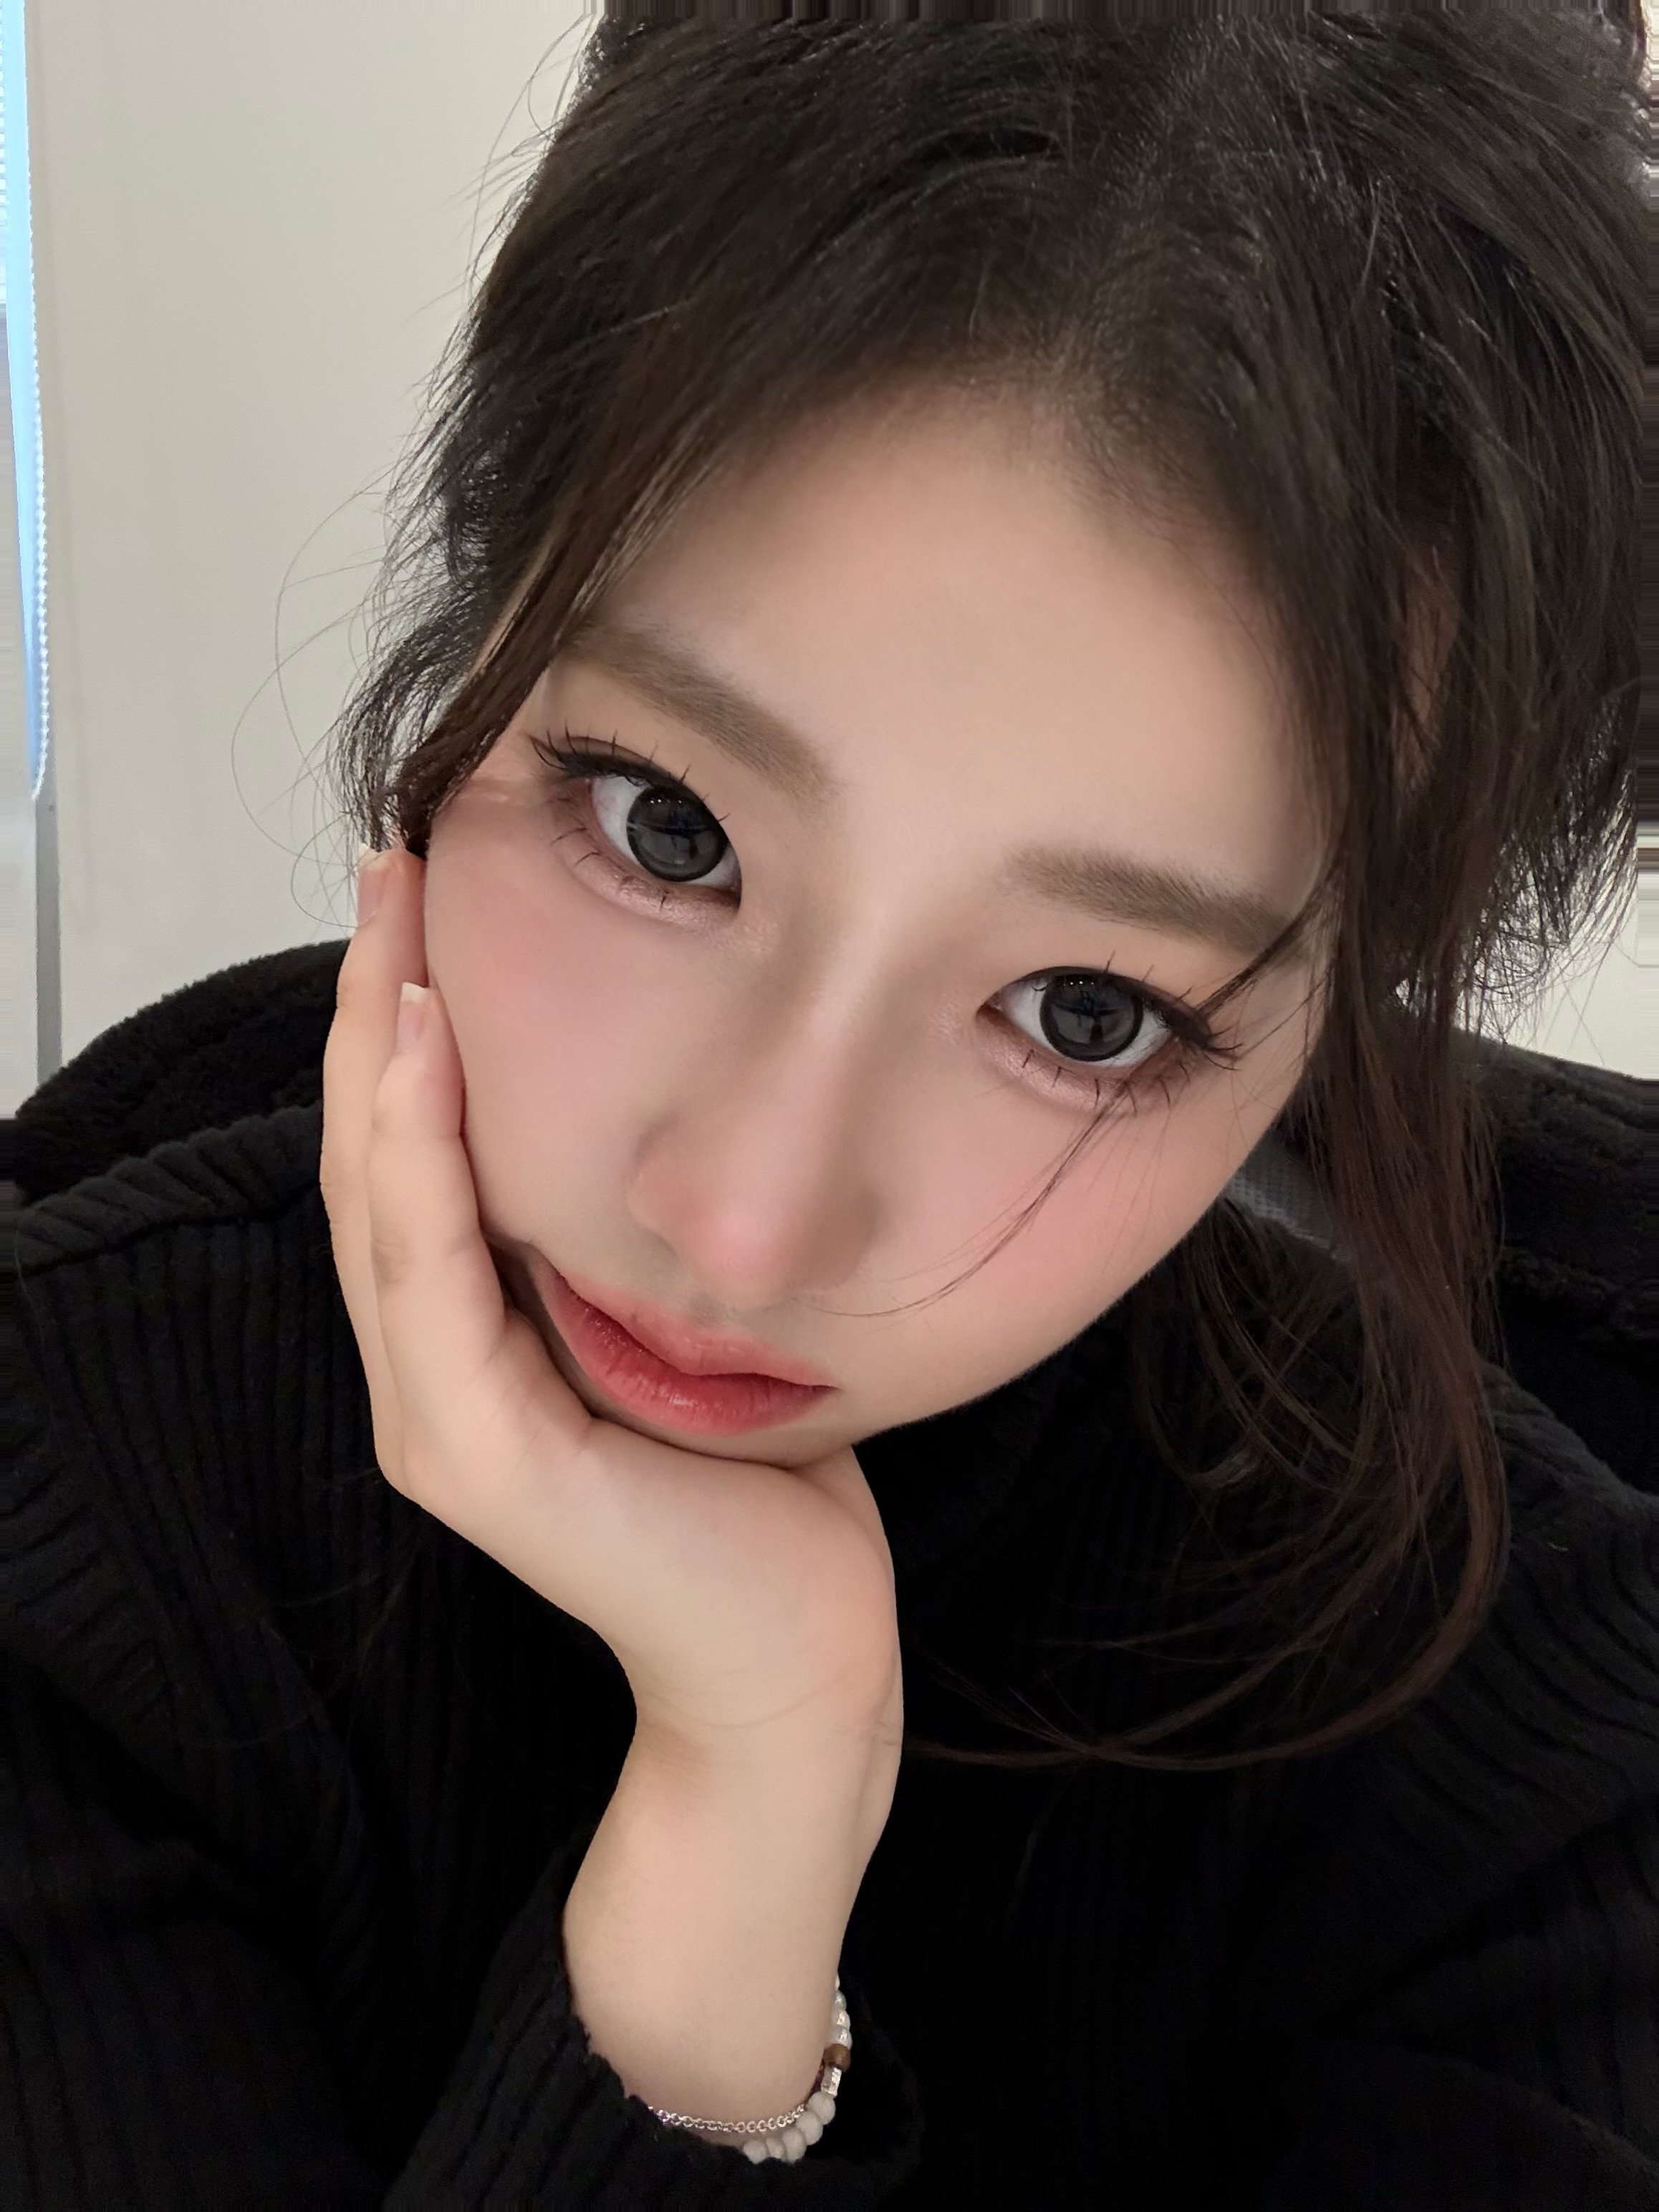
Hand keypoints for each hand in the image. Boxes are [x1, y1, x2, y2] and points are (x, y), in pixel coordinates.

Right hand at [320, 845, 902, 1785]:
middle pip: (370, 1155)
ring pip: (378, 1196)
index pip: (409, 1156)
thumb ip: (619, 1245)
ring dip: (381, 1050)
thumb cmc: (756, 1489)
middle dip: (377, 1003)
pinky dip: (418, 1156)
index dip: (403, 1025)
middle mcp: (425, 1371)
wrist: (796, 1650)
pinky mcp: (473, 1451)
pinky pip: (428, 1275)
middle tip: (394, 865)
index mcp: (469, 1340)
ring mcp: (435, 1414)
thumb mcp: (676, 1324)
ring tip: (398, 924)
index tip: (428, 898)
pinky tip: (428, 1051)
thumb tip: (649, 1104)